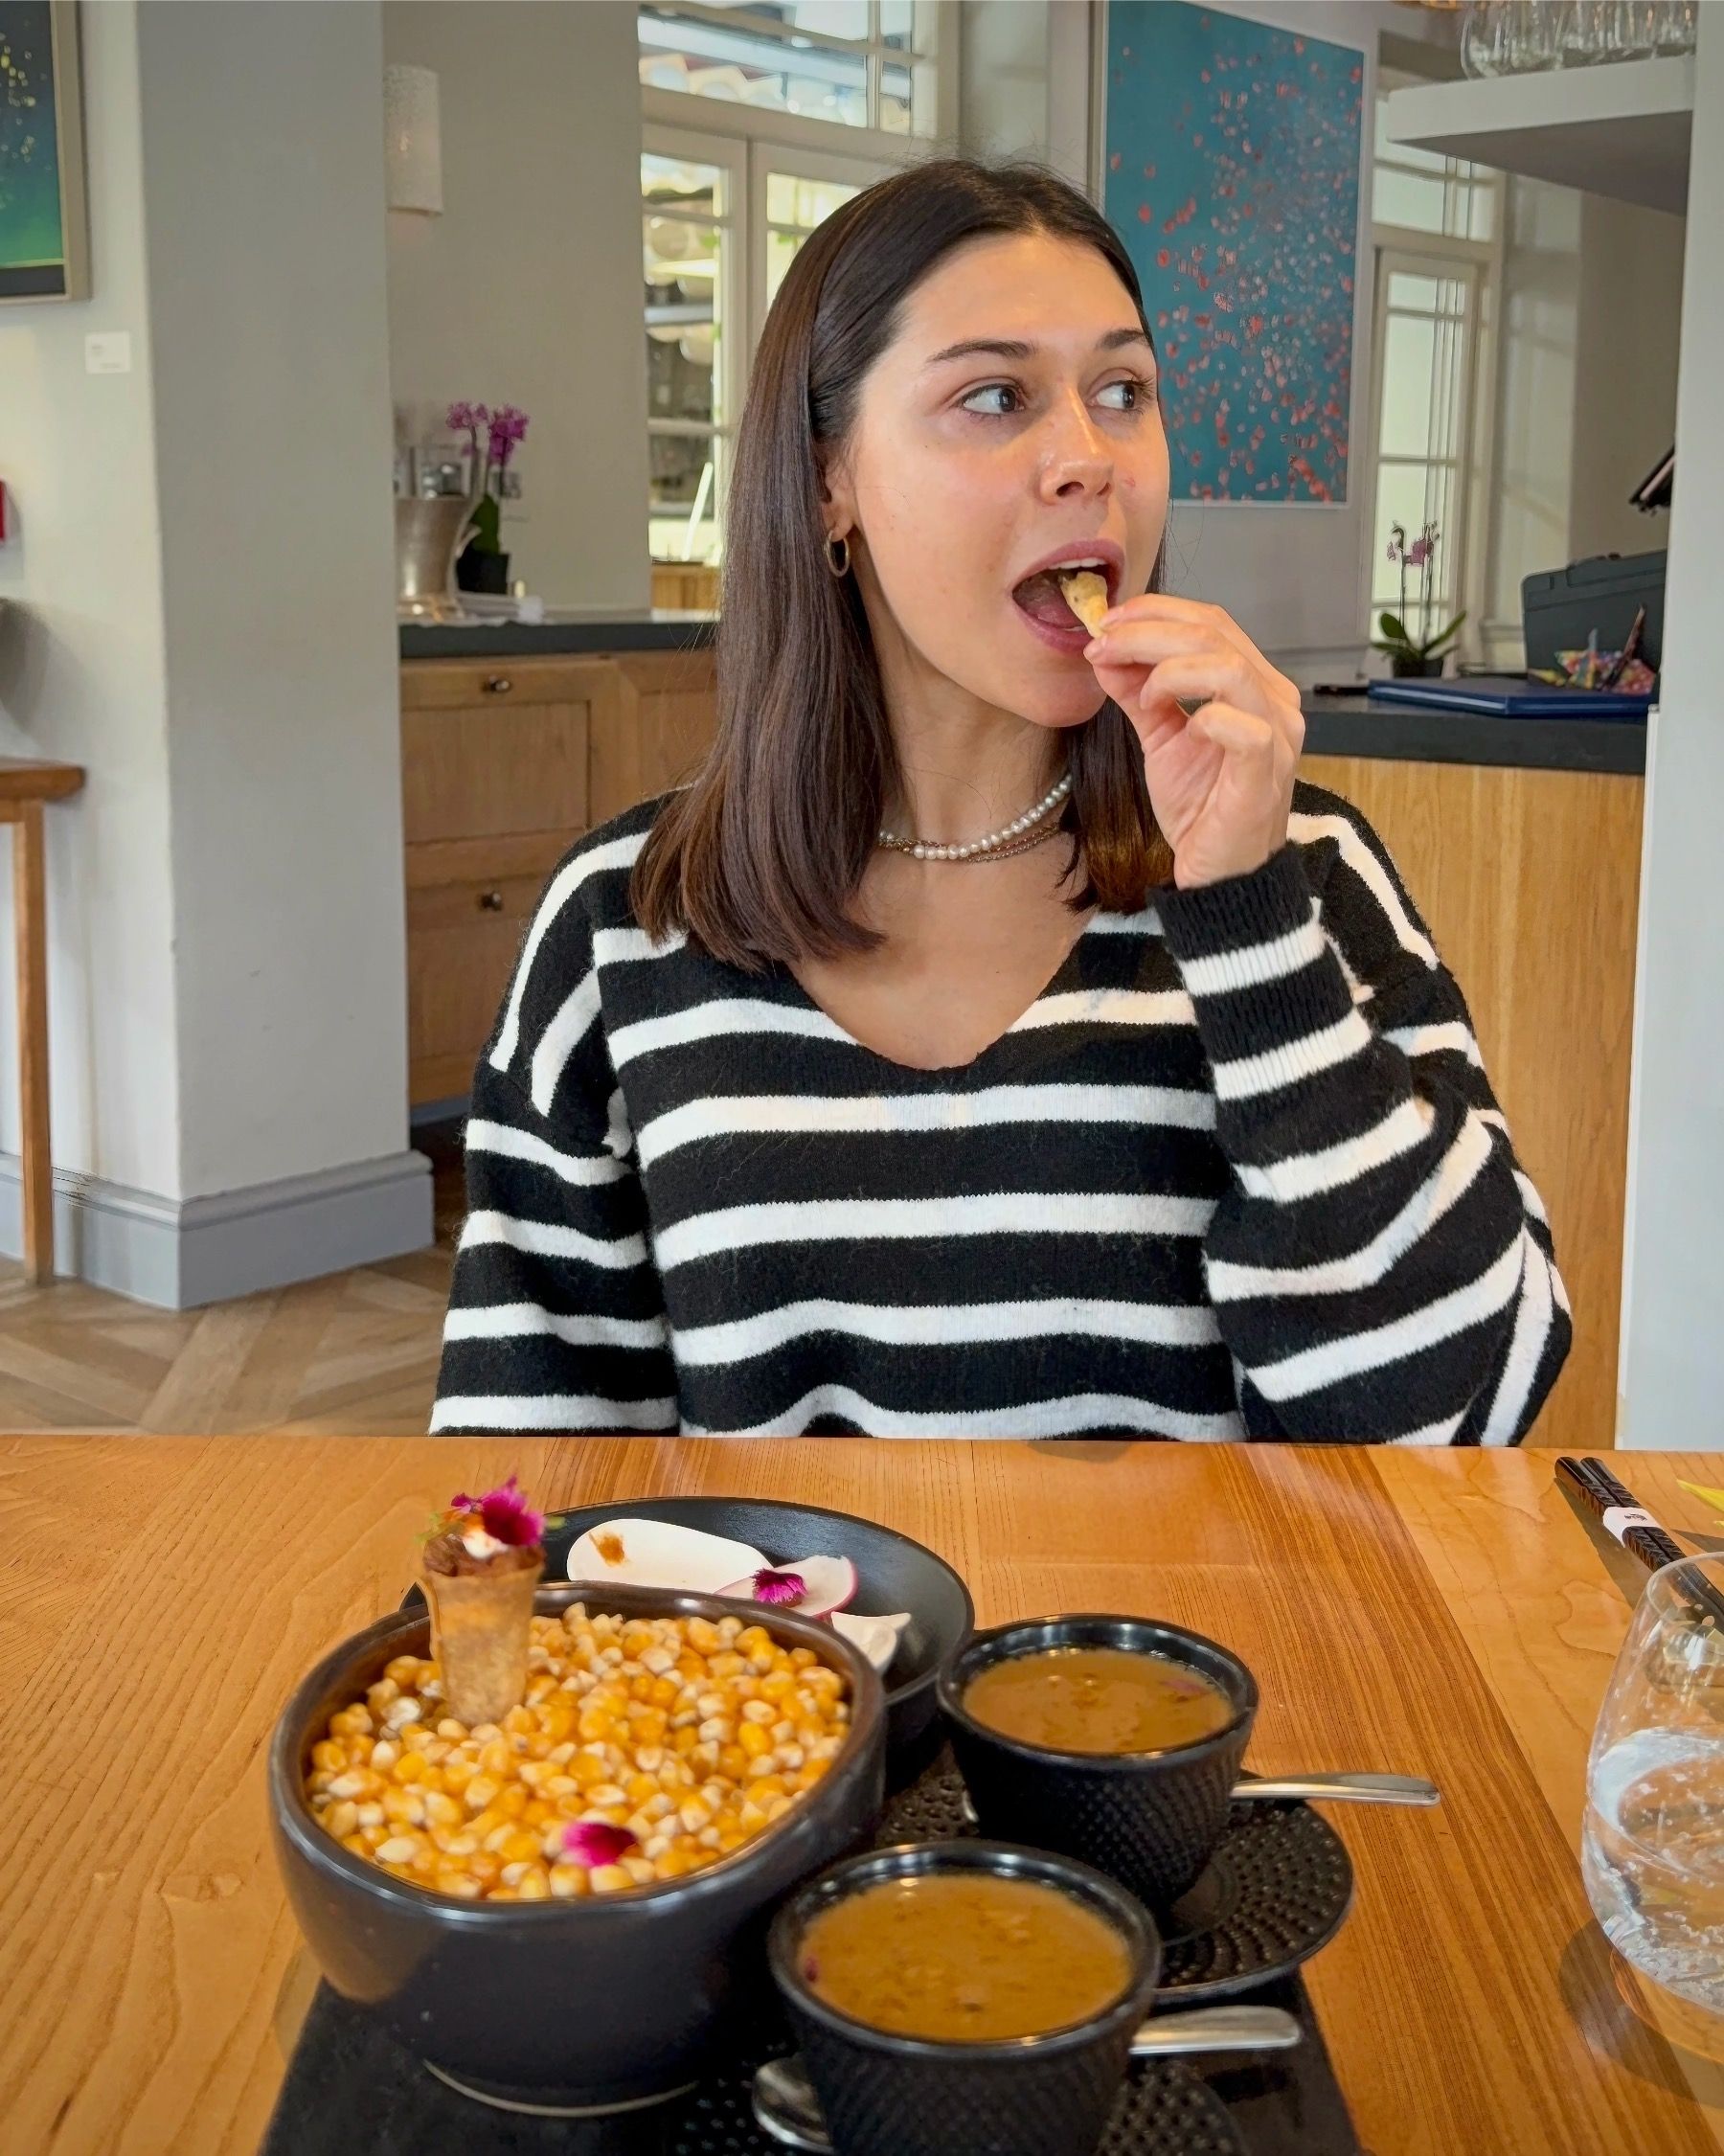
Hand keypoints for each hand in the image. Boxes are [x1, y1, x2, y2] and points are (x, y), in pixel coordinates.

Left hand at [1084, 596, 1303, 889]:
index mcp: (1254, 685)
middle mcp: (1274, 701)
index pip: (1212, 622)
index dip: (1155, 613)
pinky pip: (1240, 726)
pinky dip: (1201, 715)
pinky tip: (1177, 727)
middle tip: (1103, 644)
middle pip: (1215, 634)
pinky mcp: (1264, 771)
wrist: (1219, 872)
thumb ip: (1137, 695)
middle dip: (1148, 632)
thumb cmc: (1202, 808)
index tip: (1106, 624)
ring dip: (1170, 668)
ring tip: (1141, 695)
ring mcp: (1276, 735)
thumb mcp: (1161, 740)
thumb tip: (1105, 654)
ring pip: (1229, 668)